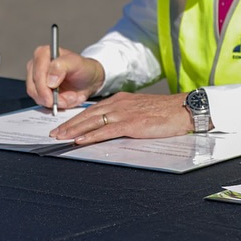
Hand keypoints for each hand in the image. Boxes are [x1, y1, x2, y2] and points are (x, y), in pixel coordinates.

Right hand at [25, 45, 104, 109]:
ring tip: (71, 96)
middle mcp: (36, 65)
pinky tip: (67, 98)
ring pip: (38, 97)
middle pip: (34, 88)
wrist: (89, 80)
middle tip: (69, 97)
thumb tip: (50, 80)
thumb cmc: (83, 68)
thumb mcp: (77, 63)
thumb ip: (62, 66)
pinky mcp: (39, 91)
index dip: (44, 88)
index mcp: (43, 54)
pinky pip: (43, 103)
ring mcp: (36, 79)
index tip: (52, 98)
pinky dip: (57, 104)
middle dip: (52, 98)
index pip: (37, 74)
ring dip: (57, 101)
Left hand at [49, 92, 194, 143]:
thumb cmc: (168, 112)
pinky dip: (91, 136)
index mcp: (122, 100)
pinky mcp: (132, 124)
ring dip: (74, 130)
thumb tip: (113, 128)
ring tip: (60, 137)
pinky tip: (80, 141)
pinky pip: (106, 130)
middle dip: (69, 124)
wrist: (185, 109)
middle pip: (88, 114)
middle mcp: (121, 104)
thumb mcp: (142, 111)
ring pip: (93, 121)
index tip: (64, 125)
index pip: (93, 109)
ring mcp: (125, 113)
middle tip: (54, 133)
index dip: (77, 118)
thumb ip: (126, 116)